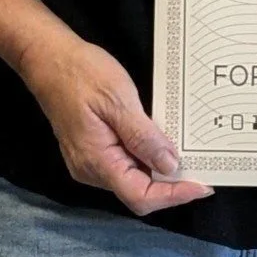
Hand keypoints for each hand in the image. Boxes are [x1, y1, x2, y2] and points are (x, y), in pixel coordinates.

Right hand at [18, 29, 212, 215]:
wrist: (50, 60)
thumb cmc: (83, 75)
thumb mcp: (119, 101)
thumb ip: (143, 137)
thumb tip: (170, 165)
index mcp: (97, 162)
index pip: (139, 196)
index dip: (173, 196)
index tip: (203, 186)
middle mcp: (91, 170)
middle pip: (138, 192)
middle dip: (172, 186)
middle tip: (205, 169)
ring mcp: (90, 162)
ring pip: (133, 179)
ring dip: (161, 173)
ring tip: (192, 157)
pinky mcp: (93, 150)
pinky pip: (125, 164)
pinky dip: (148, 159)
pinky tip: (165, 144)